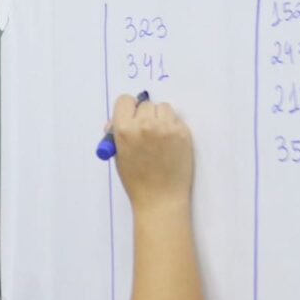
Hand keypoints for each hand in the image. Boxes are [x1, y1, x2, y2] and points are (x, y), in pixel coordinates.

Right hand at [109, 93, 193, 210]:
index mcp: (124, 129)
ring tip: (159, 136)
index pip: (124, 101)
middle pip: (145, 104)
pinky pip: (176, 119)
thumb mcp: (119, 155)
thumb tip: (117, 120)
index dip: (126, 109)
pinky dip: (172, 127)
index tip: (130, 117)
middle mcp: (145, 124)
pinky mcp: (183, 133)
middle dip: (144, 115)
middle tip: (145, 131)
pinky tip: (169, 144)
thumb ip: (118, 134)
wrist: (160, 198)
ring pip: (163, 107)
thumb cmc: (136, 180)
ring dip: (160, 117)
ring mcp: (166, 127)